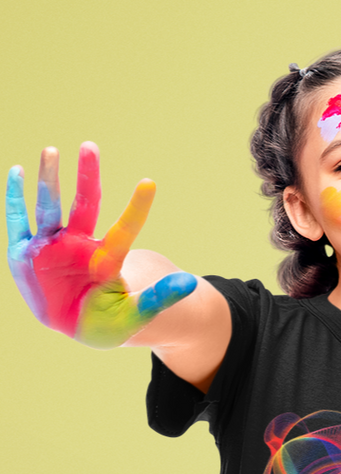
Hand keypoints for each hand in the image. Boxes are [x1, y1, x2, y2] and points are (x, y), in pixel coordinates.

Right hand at [7, 142, 195, 345]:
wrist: (79, 328)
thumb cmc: (112, 320)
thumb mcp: (138, 314)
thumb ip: (160, 298)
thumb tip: (190, 283)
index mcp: (107, 258)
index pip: (125, 228)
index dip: (137, 208)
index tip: (149, 183)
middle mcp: (80, 245)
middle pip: (84, 204)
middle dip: (86, 176)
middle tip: (90, 146)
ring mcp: (53, 247)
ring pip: (50, 207)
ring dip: (49, 179)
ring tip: (51, 150)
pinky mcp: (27, 254)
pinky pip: (19, 223)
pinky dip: (16, 199)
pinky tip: (16, 173)